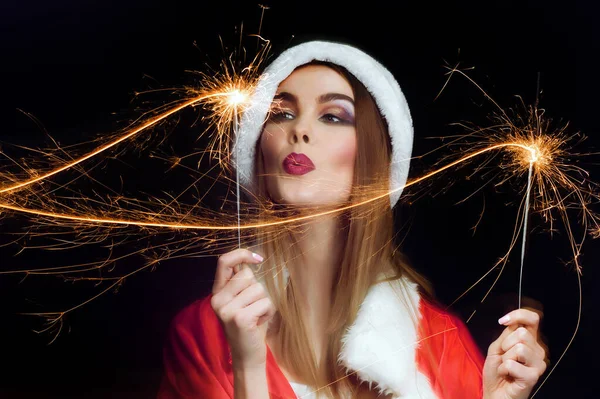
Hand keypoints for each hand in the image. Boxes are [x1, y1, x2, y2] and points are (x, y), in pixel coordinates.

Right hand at [210, 248, 274, 370]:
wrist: (247, 356)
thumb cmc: (250, 325)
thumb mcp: (241, 301)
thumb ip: (242, 282)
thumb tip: (253, 258)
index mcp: (217, 292)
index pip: (223, 261)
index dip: (241, 254)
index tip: (258, 258)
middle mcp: (218, 299)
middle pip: (248, 275)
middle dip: (258, 290)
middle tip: (253, 308)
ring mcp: (227, 309)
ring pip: (259, 289)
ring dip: (265, 302)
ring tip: (256, 316)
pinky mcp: (240, 318)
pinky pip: (265, 302)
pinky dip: (268, 312)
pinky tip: (259, 323)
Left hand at [483, 308, 546, 398]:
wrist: (495, 393)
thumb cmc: (497, 372)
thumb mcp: (497, 347)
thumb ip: (507, 334)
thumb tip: (511, 321)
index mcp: (530, 341)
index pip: (533, 319)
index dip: (519, 315)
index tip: (503, 321)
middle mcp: (538, 351)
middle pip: (522, 333)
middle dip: (505, 344)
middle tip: (504, 357)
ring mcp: (538, 364)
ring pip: (519, 348)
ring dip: (505, 358)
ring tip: (506, 367)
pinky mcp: (533, 377)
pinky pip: (512, 364)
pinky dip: (503, 369)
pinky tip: (508, 375)